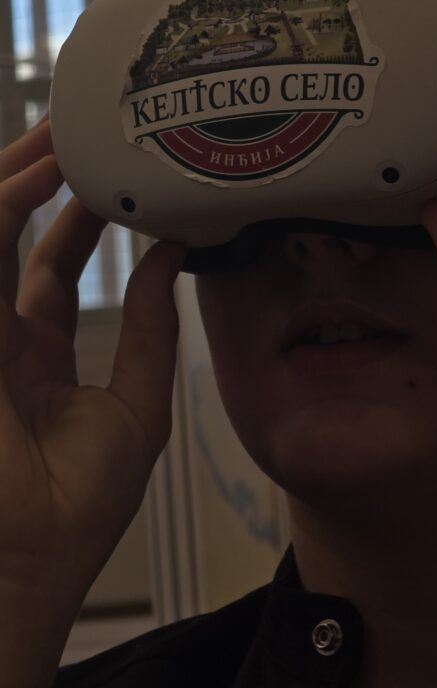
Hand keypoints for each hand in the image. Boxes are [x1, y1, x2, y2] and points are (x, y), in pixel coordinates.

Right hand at [0, 114, 184, 601]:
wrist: (35, 561)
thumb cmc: (78, 506)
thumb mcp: (136, 403)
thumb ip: (149, 327)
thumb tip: (168, 256)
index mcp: (36, 353)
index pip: (50, 263)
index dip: (77, 216)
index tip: (111, 175)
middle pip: (11, 234)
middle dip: (40, 178)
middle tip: (77, 128)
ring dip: (19, 178)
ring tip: (61, 132)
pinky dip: (4, 210)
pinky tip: (34, 175)